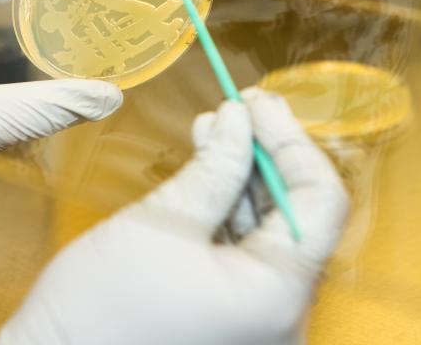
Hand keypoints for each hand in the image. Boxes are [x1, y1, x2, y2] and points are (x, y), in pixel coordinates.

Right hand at [0, 88, 348, 344]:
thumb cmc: (99, 311)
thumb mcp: (163, 222)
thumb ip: (214, 167)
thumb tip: (239, 120)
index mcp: (275, 296)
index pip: (320, 202)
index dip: (292, 143)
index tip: (258, 103)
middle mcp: (279, 313)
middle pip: (296, 214)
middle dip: (266, 154)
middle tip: (239, 106)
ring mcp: (254, 317)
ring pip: (268, 229)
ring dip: (243, 174)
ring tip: (215, 128)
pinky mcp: (228, 312)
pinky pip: (243, 249)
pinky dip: (227, 205)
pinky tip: (206, 167)